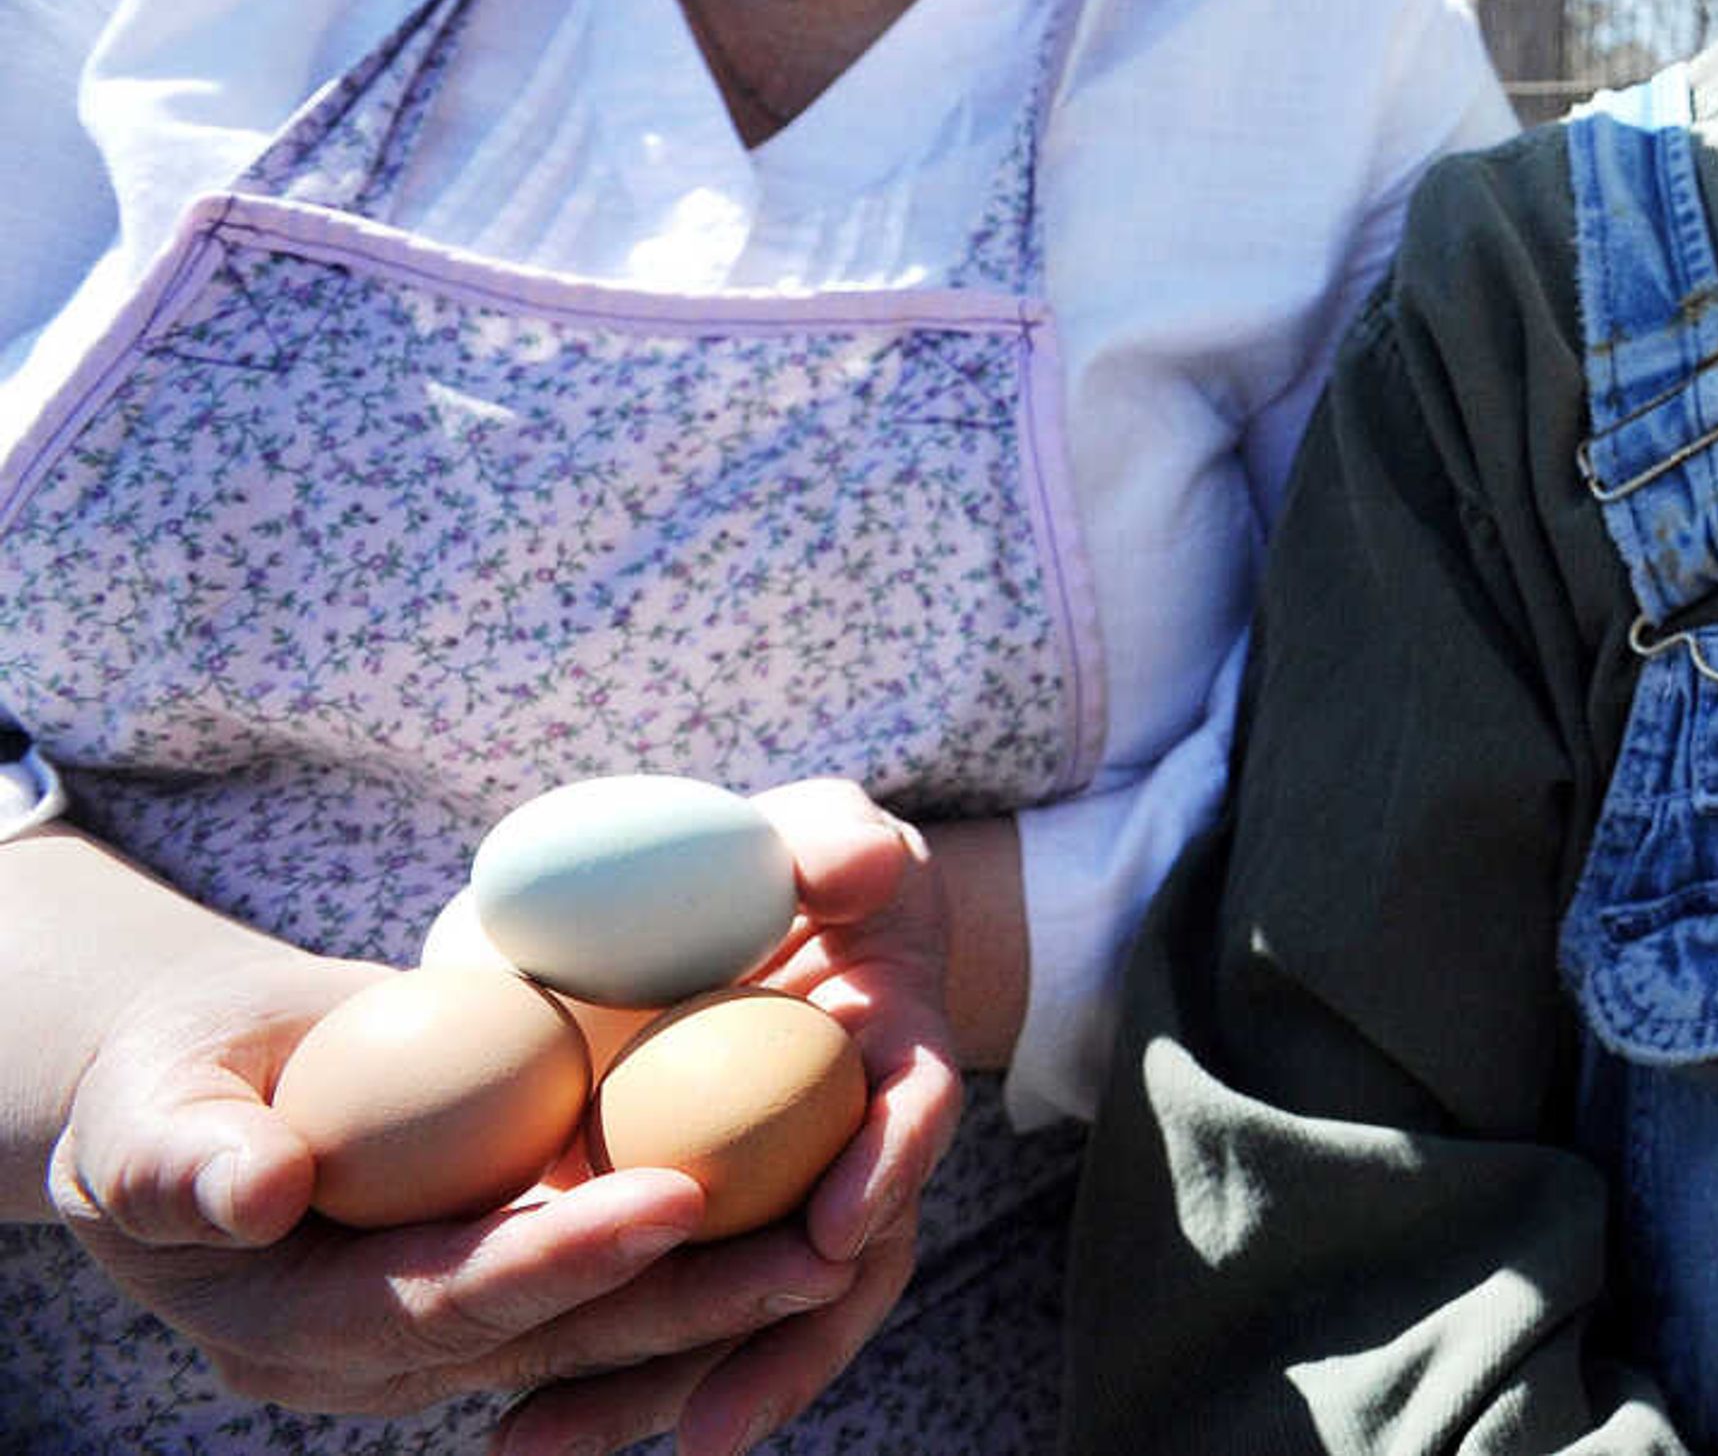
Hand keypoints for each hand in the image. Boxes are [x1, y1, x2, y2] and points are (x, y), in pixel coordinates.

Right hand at [46, 940, 849, 1436]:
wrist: (205, 1087)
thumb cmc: (163, 1086)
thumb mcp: (146, 1111)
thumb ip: (186, 1159)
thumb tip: (264, 1190)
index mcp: (295, 1327)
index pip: (450, 1301)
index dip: (564, 1258)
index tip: (677, 1196)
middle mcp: (388, 1356)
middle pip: (559, 1336)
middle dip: (693, 1301)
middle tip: (820, 1247)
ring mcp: (456, 1331)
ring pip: (610, 1327)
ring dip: (728, 1293)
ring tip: (846, 1243)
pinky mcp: (508, 1284)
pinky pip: (618, 1293)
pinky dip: (708, 1261)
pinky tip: (813, 1220)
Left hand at [488, 779, 970, 1455]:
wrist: (747, 906)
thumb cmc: (800, 861)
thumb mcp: (827, 834)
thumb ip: (837, 845)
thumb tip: (847, 869)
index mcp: (897, 1057)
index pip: (913, 1117)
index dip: (885, 1173)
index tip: (836, 1234)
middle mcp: (847, 1154)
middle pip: (835, 1273)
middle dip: (776, 1358)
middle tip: (707, 1433)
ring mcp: (767, 1199)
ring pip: (737, 1318)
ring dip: (662, 1394)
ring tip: (549, 1448)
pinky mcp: (679, 1222)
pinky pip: (648, 1305)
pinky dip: (599, 1371)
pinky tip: (513, 1428)